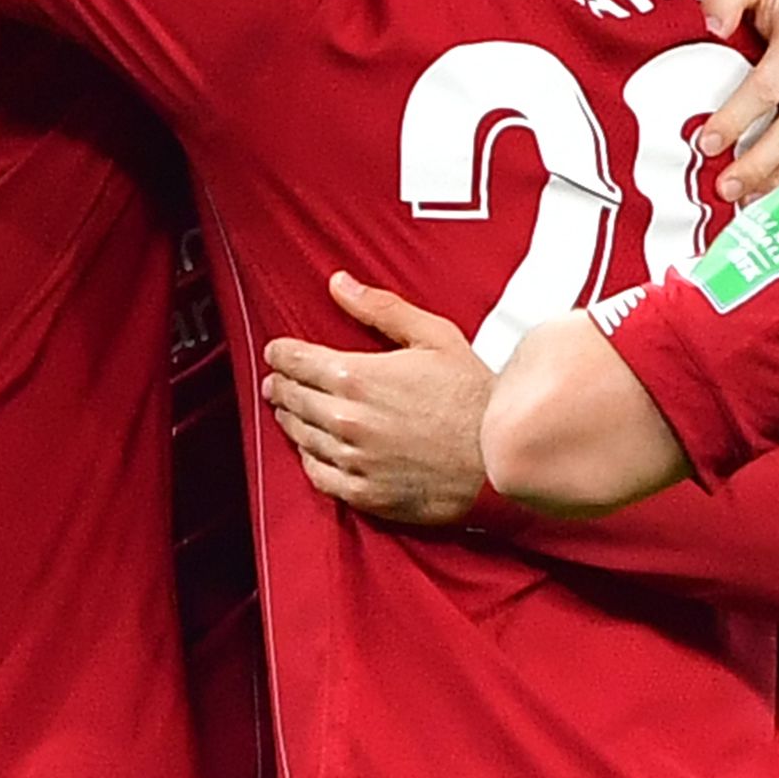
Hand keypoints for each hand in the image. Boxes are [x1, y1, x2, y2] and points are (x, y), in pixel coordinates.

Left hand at [269, 278, 499, 523]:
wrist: (501, 456)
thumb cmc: (473, 396)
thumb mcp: (434, 337)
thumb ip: (381, 309)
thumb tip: (340, 284)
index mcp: (358, 377)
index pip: (298, 361)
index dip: (282, 354)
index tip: (277, 352)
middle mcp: (347, 420)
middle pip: (295, 399)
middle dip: (282, 386)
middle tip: (277, 382)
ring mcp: (354, 459)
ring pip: (302, 437)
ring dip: (291, 421)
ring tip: (289, 412)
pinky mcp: (365, 493)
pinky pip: (319, 476)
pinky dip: (309, 461)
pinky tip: (311, 451)